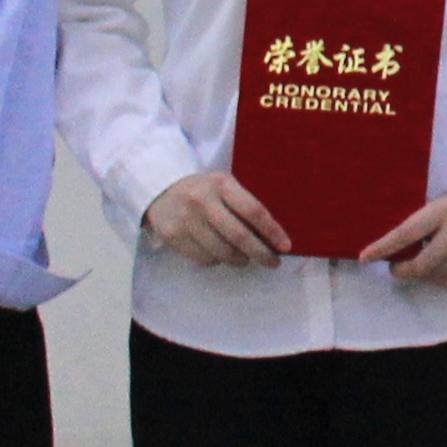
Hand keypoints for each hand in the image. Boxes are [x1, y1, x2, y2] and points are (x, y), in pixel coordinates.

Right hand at [144, 171, 288, 268]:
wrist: (161, 191)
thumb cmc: (204, 190)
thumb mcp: (224, 186)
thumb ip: (244, 204)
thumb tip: (272, 236)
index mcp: (221, 184)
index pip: (253, 211)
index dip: (272, 231)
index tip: (285, 246)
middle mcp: (202, 201)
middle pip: (238, 236)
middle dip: (260, 253)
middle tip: (272, 262)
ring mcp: (185, 220)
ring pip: (221, 251)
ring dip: (239, 260)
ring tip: (246, 259)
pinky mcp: (172, 236)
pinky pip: (203, 258)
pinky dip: (217, 260)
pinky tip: (220, 254)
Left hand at [371, 188, 446, 289]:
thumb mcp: (440, 202)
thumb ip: (420, 223)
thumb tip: (392, 248)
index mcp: (445, 210)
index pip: (406, 233)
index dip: (383, 248)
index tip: (365, 257)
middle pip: (422, 264)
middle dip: (402, 270)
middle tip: (395, 266)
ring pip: (436, 276)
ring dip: (420, 275)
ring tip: (418, 265)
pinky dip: (438, 278)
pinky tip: (436, 268)